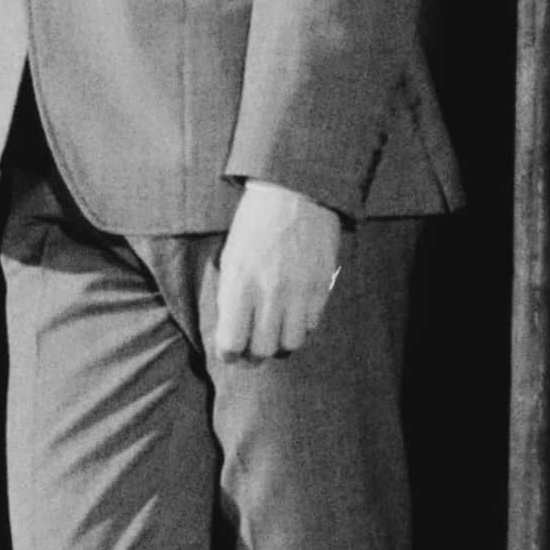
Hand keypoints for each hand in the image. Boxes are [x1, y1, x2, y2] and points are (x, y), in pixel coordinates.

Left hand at [208, 179, 347, 362]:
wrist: (296, 195)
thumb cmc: (256, 223)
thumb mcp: (231, 255)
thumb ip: (231, 293)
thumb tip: (231, 326)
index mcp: (240, 284)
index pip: (231, 341)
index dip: (228, 353)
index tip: (229, 352)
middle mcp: (269, 293)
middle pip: (262, 350)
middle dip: (253, 355)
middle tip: (251, 348)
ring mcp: (298, 293)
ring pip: (291, 344)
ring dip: (280, 343)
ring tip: (274, 333)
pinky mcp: (320, 288)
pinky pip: (312, 326)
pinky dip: (301, 327)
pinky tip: (293, 315)